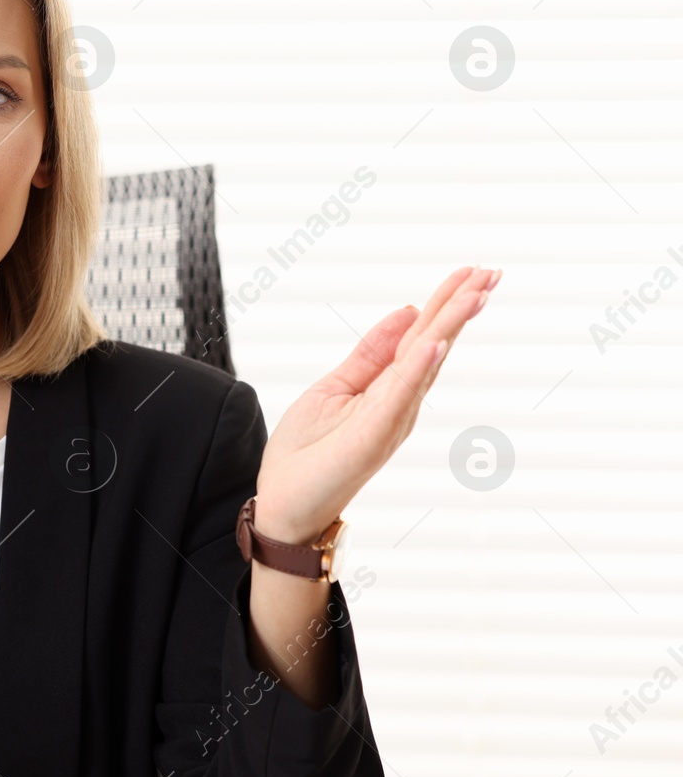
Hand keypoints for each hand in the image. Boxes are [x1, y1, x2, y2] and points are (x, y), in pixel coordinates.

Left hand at [252, 264, 500, 543]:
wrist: (284, 504)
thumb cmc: (308, 453)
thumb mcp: (335, 387)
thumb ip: (370, 354)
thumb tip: (405, 312)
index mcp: (388, 388)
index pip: (422, 337)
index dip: (445, 303)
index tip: (473, 272)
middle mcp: (398, 404)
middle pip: (433, 344)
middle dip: (460, 307)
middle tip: (493, 272)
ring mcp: (389, 420)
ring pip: (425, 364)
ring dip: (450, 327)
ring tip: (477, 293)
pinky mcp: (372, 437)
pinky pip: (398, 397)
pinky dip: (418, 368)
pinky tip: (435, 341)